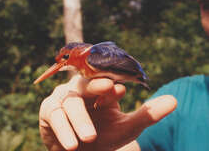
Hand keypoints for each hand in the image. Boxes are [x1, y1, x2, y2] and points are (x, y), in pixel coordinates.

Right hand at [39, 74, 176, 150]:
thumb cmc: (104, 135)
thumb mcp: (126, 127)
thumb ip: (147, 114)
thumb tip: (174, 100)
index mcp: (100, 88)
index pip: (105, 80)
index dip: (112, 83)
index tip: (120, 89)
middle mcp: (82, 88)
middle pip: (87, 83)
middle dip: (96, 87)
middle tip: (109, 87)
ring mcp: (64, 97)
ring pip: (71, 102)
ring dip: (80, 119)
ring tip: (90, 138)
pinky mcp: (50, 109)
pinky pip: (55, 116)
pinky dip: (63, 129)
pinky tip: (72, 144)